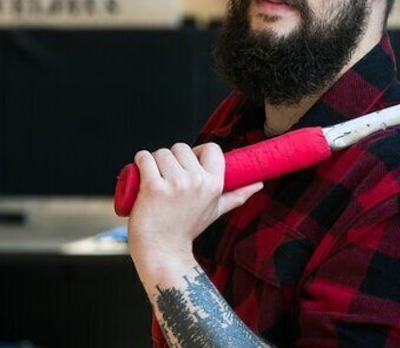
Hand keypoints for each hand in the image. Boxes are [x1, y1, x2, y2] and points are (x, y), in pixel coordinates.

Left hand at [127, 142, 262, 272]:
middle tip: (167, 179)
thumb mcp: (216, 210)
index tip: (187, 164)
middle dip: (171, 159)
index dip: (196, 152)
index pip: (211, 148)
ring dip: (153, 162)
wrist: (163, 252)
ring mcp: (176, 184)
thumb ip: (238, 195)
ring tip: (154, 181)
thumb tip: (259, 184)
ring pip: (161, 153)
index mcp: (215, 184)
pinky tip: (140, 175)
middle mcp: (197, 181)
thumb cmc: (187, 229)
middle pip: (181, 148)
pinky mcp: (153, 188)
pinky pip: (145, 158)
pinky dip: (140, 162)